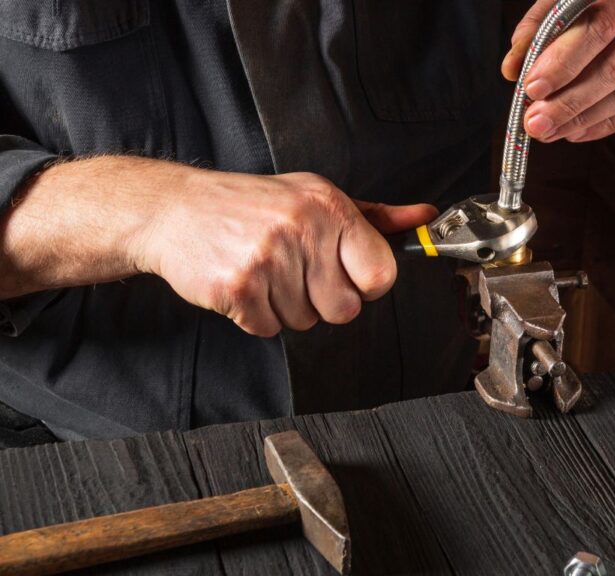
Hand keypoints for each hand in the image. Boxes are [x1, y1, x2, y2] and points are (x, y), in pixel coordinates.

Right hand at [140, 170, 435, 336]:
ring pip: (306, 322)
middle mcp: (302, 229)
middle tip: (296, 271)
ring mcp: (268, 258)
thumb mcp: (317, 197)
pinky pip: (269, 328)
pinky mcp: (238, 287)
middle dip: (323, 300)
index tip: (345, 273)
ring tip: (265, 270)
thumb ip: (376, 216)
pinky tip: (244, 282)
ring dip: (285, 306)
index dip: (364, 284)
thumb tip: (425, 218)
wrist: (175, 209)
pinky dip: (256, 315)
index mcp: (330, 207)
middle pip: (346, 310)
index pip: (381, 275)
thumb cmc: (254, 205)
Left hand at [502, 0, 614, 142]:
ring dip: (586, 118)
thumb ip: (542, 28)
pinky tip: (579, 131)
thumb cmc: (612, 0)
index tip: (531, 87)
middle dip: (570, 101)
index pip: (601, 23)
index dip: (564, 59)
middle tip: (537, 123)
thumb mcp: (575, 0)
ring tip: (552, 131)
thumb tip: (511, 69)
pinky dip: (609, 123)